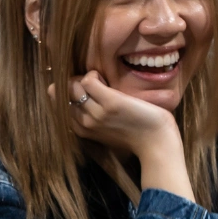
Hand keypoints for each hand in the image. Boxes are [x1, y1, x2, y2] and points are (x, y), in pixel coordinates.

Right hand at [53, 72, 191, 198]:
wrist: (157, 144)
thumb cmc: (137, 135)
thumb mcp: (108, 130)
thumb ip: (94, 118)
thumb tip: (84, 97)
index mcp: (82, 130)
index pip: (60, 105)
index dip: (68, 93)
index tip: (85, 91)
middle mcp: (85, 123)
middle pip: (62, 94)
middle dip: (73, 84)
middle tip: (93, 84)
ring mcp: (96, 113)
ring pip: (73, 86)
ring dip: (85, 78)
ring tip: (101, 82)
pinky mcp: (110, 103)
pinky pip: (88, 81)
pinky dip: (93, 75)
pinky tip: (105, 80)